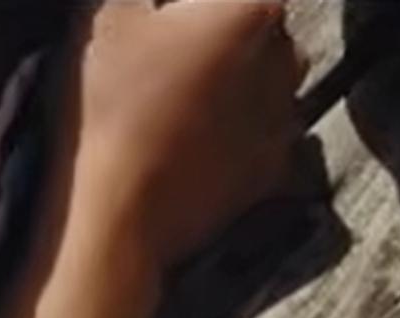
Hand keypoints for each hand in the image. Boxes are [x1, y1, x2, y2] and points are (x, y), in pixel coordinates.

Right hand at [68, 0, 308, 273]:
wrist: (120, 213)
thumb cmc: (115, 103)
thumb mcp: (113, 14)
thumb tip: (165, 5)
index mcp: (252, 9)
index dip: (194, 6)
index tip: (165, 19)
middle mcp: (286, 60)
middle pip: (258, 31)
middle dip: (222, 36)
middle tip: (167, 57)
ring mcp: (285, 121)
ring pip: (266, 85)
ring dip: (236, 85)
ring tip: (181, 103)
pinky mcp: (273, 173)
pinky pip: (262, 138)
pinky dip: (239, 136)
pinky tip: (194, 143)